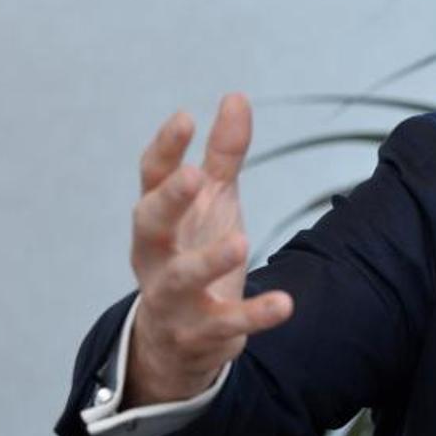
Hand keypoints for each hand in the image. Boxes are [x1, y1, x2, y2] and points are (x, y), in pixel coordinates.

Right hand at [125, 94, 292, 406]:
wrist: (178, 338)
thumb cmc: (193, 251)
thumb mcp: (212, 202)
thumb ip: (223, 155)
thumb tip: (236, 97)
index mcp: (157, 218)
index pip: (150, 178)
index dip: (164, 148)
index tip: (185, 117)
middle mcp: (155, 256)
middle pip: (149, 225)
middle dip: (169, 201)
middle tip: (193, 176)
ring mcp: (171, 298)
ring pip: (180, 280)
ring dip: (208, 261)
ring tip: (241, 241)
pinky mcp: (199, 333)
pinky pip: (225, 325)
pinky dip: (254, 315)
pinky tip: (285, 304)